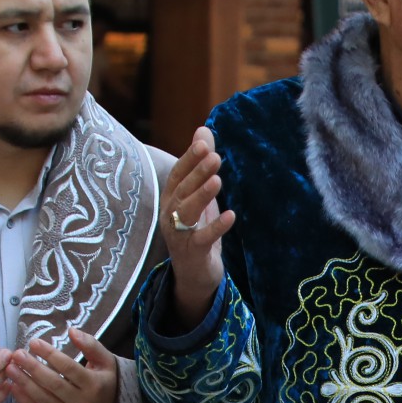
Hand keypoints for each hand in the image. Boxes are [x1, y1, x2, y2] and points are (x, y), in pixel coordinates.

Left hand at [12, 328, 120, 402]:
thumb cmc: (105, 386)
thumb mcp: (106, 363)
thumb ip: (91, 345)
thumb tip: (72, 330)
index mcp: (94, 385)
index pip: (68, 368)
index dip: (50, 354)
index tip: (33, 342)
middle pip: (53, 383)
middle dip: (32, 367)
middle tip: (16, 354)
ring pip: (43, 398)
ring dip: (24, 382)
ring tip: (9, 368)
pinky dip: (24, 400)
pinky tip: (13, 387)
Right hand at [161, 126, 234, 330]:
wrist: (195, 273)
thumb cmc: (197, 228)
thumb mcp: (200, 194)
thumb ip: (201, 163)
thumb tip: (204, 129)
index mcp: (171, 198)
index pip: (178, 174)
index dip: (189, 159)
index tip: (204, 144)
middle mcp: (170, 214)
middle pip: (182, 190)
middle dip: (197, 173)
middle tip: (215, 157)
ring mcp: (179, 235)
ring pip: (187, 212)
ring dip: (201, 196)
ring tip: (218, 181)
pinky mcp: (192, 253)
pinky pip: (203, 239)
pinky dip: (216, 227)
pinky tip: (231, 215)